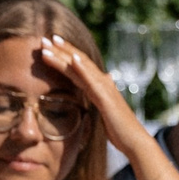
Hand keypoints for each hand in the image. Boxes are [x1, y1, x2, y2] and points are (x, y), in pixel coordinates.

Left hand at [31, 34, 145, 137]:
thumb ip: (101, 100)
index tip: (50, 47)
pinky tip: (72, 59)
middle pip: (78, 61)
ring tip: (50, 44)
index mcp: (99, 86)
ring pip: (81, 67)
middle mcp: (102, 82)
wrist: (133, 141)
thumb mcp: (106, 112)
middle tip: (45, 39)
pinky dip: (82, 68)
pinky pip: (92, 81)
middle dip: (61, 49)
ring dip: (65, 54)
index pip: (79, 66)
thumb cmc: (119, 130)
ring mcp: (105, 88)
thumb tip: (102, 89)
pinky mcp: (106, 98)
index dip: (65, 54)